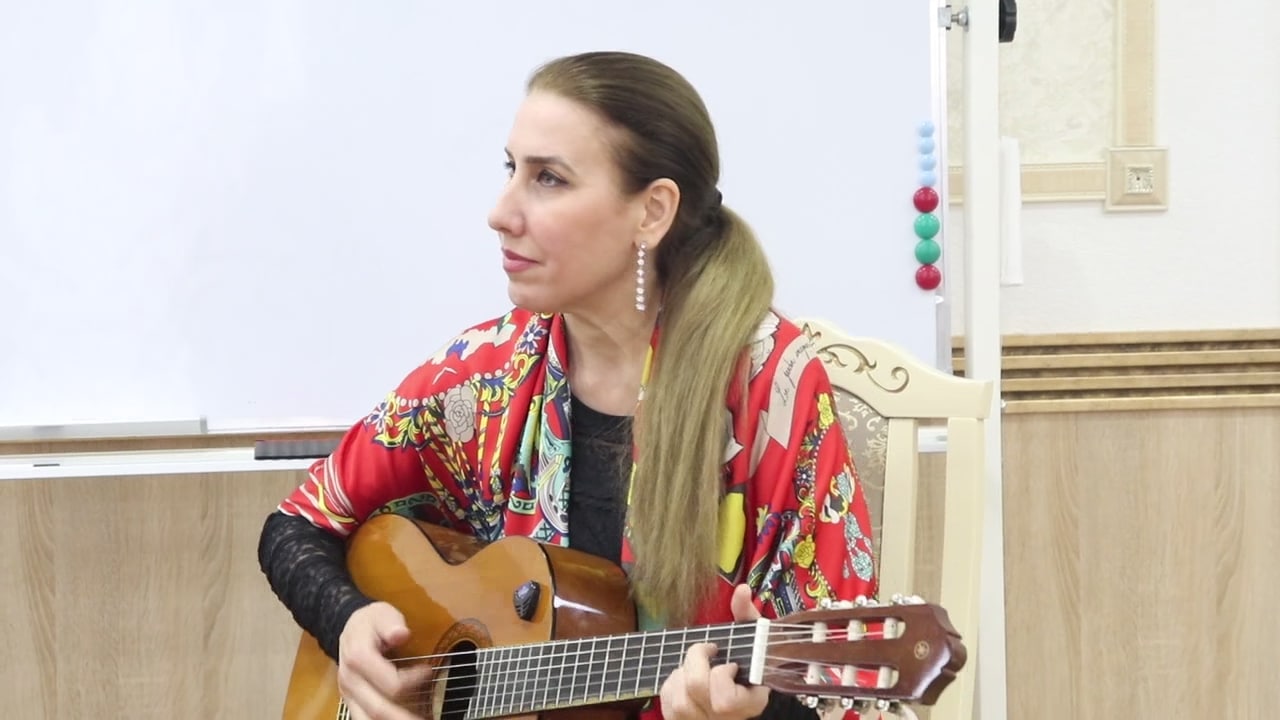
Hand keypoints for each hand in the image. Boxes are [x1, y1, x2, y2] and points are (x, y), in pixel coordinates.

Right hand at [337, 601, 432, 719]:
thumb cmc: (371, 622)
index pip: (390, 681)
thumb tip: (401, 634)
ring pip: (368, 719)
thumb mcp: (382, 613)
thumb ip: (391, 623)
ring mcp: (348, 694)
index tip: (429, 671)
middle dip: (404, 718)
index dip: (413, 681)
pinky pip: (363, 719)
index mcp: (359, 658)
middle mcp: (350, 680)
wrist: (349, 629)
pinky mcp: (351, 702)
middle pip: (378, 709)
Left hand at [659, 584, 770, 718]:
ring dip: (681, 674)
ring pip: (679, 700)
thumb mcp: (751, 641)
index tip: (731, 664)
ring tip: (695, 668)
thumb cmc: (746, 665)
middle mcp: (726, 719)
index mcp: (750, 703)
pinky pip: (667, 706)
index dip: (721, 674)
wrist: (736, 698)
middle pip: (696, 688)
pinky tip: (683, 682)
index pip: (726, 700)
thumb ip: (746, 615)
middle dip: (695, 659)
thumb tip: (741, 590)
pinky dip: (670, 688)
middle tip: (706, 651)